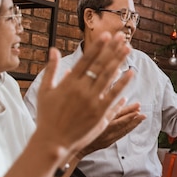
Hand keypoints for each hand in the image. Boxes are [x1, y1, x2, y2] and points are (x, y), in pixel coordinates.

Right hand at [34, 31, 132, 154]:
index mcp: (68, 82)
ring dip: (119, 61)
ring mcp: (91, 101)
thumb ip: (51, 69)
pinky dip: (122, 83)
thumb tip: (53, 49)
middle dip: (111, 49)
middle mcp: (81, 89)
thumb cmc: (47, 115)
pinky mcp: (99, 112)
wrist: (52, 141)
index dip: (97, 46)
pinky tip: (131, 72)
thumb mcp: (45, 90)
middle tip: (121, 37)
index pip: (86, 60)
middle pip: (100, 65)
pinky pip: (113, 94)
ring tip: (128, 48)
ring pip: (108, 77)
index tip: (106, 34)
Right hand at [77, 102, 145, 157]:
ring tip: (142, 116)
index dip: (127, 110)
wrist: (74, 147)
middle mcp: (106, 131)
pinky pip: (121, 135)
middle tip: (141, 109)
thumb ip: (93, 102)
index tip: (135, 105)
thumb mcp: (84, 114)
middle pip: (122, 122)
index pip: (115, 115)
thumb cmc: (77, 129)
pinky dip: (128, 129)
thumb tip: (101, 91)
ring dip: (134, 123)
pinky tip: (133, 124)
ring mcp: (108, 138)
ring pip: (124, 130)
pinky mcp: (109, 143)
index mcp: (100, 123)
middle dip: (133, 115)